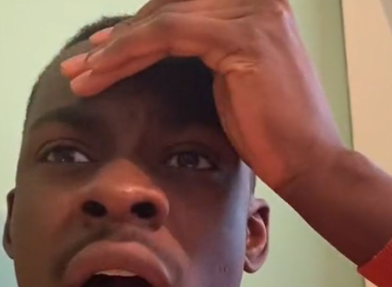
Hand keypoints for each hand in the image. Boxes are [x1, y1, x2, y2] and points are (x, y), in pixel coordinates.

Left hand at [60, 0, 343, 191]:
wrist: (310, 164)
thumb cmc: (275, 134)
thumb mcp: (234, 79)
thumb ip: (206, 51)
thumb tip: (153, 45)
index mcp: (263, 8)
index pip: (184, 6)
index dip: (139, 27)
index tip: (100, 54)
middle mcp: (262, 2)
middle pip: (171, 6)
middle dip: (120, 38)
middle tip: (81, 64)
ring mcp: (255, 16)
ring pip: (163, 19)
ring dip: (115, 48)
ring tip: (82, 74)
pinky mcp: (242, 38)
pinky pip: (168, 34)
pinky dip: (128, 53)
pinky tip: (102, 73)